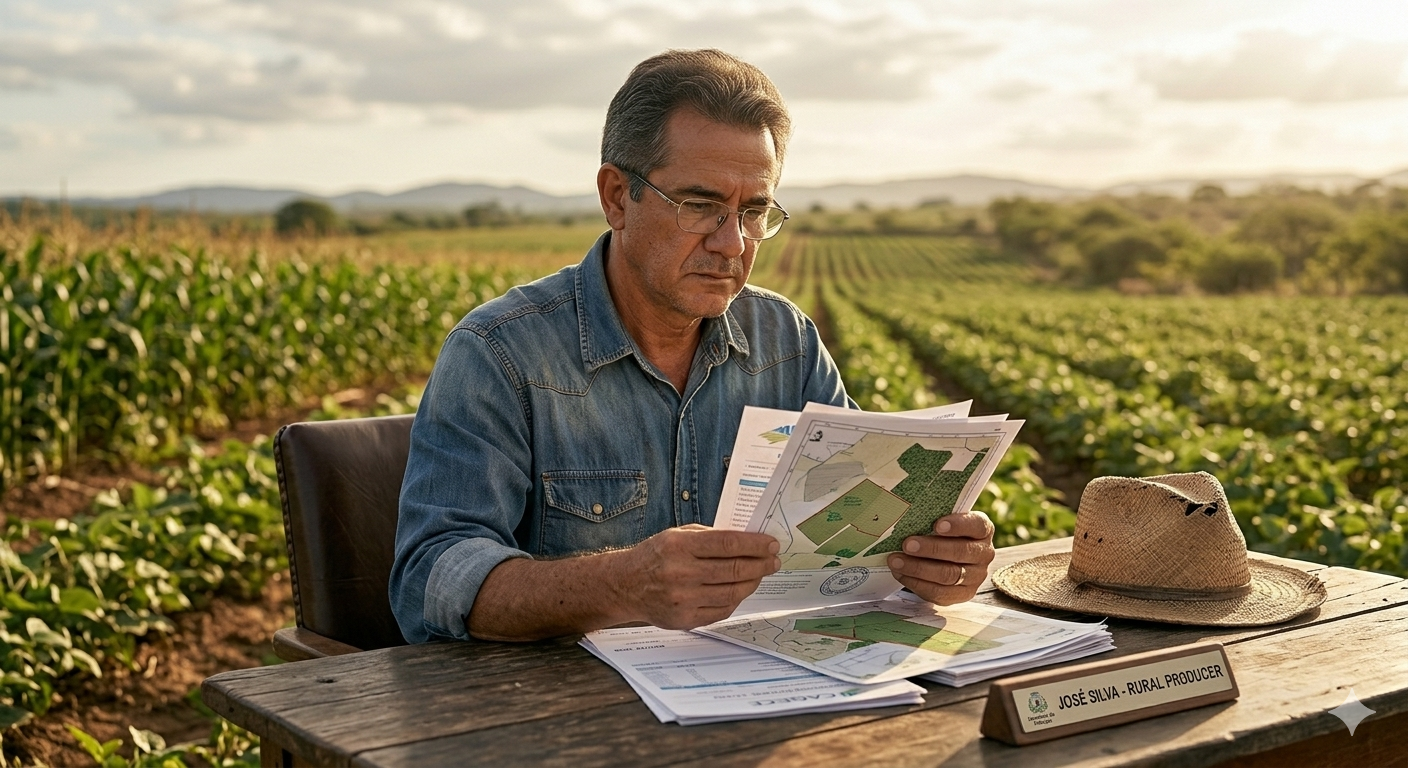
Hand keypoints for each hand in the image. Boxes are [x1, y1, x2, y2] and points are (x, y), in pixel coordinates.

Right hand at [618, 524, 779, 629]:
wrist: (625, 585)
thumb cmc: (656, 556)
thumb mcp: (677, 535)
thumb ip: (710, 537)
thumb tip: (748, 541)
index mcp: (679, 546)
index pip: (728, 544)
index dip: (755, 544)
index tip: (771, 544)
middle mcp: (680, 573)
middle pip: (734, 570)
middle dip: (761, 564)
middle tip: (774, 560)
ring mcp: (683, 600)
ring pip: (732, 593)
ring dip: (753, 583)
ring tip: (760, 574)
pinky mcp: (685, 620)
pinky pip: (722, 611)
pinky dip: (736, 600)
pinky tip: (741, 590)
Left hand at [886, 511, 994, 604]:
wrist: (945, 558)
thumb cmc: (941, 533)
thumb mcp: (942, 520)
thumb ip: (933, 517)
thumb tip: (907, 516)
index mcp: (982, 529)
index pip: (976, 525)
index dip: (958, 525)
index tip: (936, 525)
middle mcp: (984, 553)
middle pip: (960, 552)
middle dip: (931, 549)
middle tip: (906, 544)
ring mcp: (976, 576)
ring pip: (949, 575)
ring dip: (919, 568)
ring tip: (897, 561)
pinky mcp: (964, 594)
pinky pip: (940, 592)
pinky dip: (917, 584)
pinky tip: (901, 574)